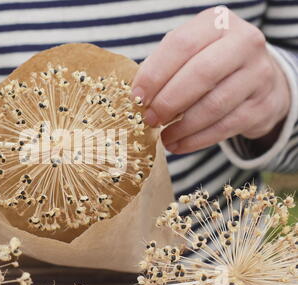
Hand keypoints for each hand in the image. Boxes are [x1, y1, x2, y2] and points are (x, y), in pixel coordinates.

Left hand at [132, 7, 290, 153]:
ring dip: (182, 127)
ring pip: (214, 105)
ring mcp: (259, 74)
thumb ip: (164, 68)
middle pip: (201, 74)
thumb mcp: (189, 54)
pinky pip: (225, 127)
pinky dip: (196, 140)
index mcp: (217, 23)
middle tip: (150, 119)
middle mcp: (244, 43)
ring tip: (163, 137)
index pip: (182, 44)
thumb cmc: (210, 65)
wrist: (259, 80)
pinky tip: (179, 145)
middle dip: (169, 101)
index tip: (137, 98)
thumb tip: (139, 99)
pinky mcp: (262, 105)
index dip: (155, 74)